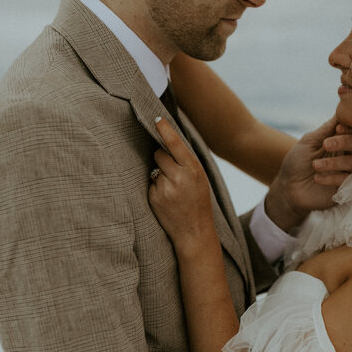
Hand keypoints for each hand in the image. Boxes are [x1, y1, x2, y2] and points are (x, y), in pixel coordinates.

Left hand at [148, 118, 217, 251]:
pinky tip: (167, 200)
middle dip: (162, 159)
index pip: (175, 143)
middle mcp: (179, 177)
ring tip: (173, 191)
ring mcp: (165, 188)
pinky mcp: (154, 197)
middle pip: (160, 154)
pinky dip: (156, 189)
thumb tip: (167, 144)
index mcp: (193, 169)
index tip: (156, 119)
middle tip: (172, 173)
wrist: (194, 232)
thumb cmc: (198, 203)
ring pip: (154, 169)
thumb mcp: (200, 179)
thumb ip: (186, 163)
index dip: (165, 130)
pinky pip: (151, 184)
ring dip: (160, 176)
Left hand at [265, 118, 351, 231]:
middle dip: (343, 142)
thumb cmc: (296, 163)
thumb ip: (326, 129)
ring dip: (333, 163)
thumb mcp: (308, 142)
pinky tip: (317, 178)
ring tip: (315, 166)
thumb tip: (342, 110)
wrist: (288, 189)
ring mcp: (345, 172)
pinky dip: (331, 178)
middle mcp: (344, 155)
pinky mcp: (344, 188)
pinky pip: (347, 180)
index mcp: (337, 141)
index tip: (338, 128)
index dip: (351, 127)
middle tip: (325, 145)